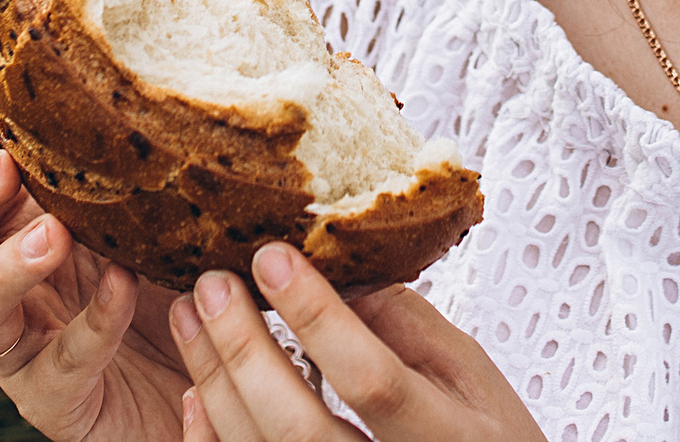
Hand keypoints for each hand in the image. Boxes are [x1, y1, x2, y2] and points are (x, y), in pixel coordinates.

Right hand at [0, 88, 188, 441]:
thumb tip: (150, 77)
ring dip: (3, 269)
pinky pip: (58, 365)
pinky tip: (123, 288)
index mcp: (13, 218)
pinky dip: (91, 324)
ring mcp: (22, 343)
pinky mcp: (54, 399)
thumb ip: (129, 156)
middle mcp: (0, 279)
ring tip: (51, 236)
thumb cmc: (179, 267)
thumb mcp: (152, 202)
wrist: (217, 367)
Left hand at [169, 244, 542, 441]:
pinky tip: (196, 389)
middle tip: (213, 284)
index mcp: (446, 438)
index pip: (371, 379)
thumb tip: (333, 261)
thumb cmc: (487, 436)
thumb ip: (405, 323)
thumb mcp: (469, 373)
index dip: (317, 317)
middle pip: (299, 429)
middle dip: (246, 351)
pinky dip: (214, 438)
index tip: (272, 256)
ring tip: (191, 316)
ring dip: (216, 384)